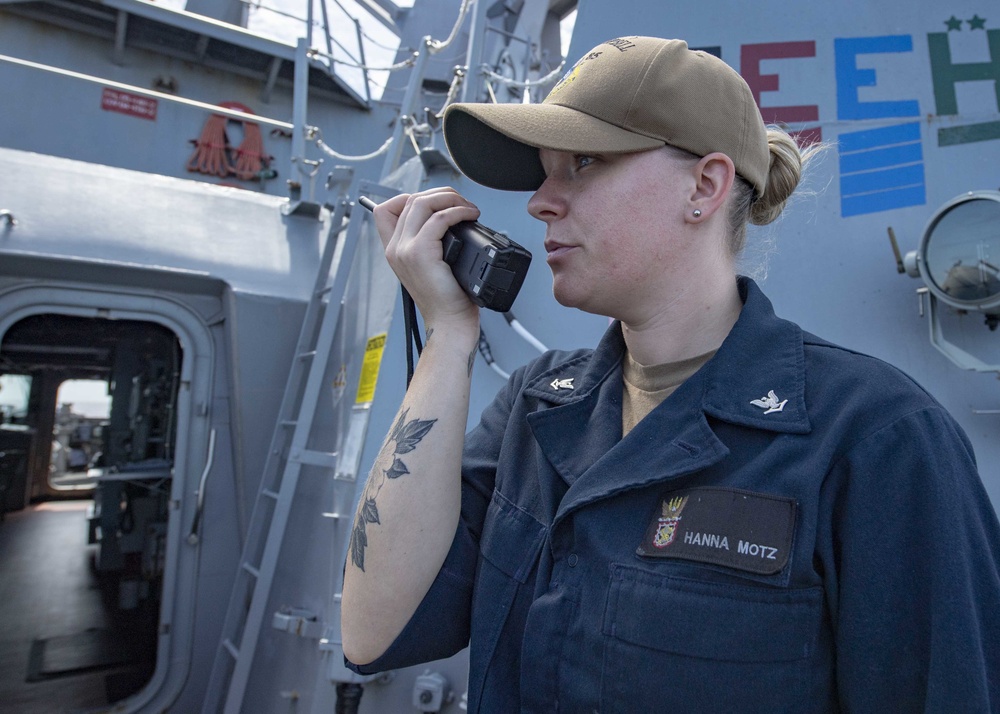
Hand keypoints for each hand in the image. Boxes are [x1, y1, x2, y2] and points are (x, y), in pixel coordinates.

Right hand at [371, 188, 481, 335]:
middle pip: (409, 199)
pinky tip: (470, 216)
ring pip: (421, 203)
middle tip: (461, 204)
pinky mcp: (420, 253)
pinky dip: (458, 211)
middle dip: (439, 195)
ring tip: (468, 208)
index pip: (387, 209)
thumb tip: (450, 218)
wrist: (450, 323)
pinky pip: (439, 218)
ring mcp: (404, 249)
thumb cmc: (448, 300)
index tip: (438, 205)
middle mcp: (395, 248)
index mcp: (394, 250)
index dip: (411, 198)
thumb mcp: (433, 267)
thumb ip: (432, 244)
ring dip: (449, 199)